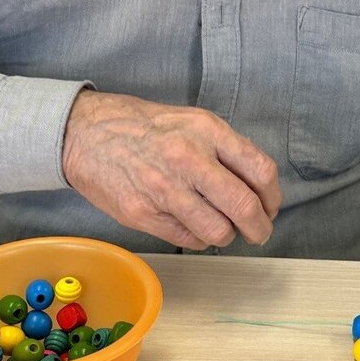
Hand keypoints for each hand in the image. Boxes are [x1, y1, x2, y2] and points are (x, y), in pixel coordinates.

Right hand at [61, 90, 281, 250]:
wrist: (87, 134)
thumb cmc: (143, 127)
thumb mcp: (191, 121)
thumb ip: (225, 149)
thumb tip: (258, 187)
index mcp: (207, 131)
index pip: (260, 170)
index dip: (273, 197)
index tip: (270, 207)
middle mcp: (189, 159)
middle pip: (244, 207)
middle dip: (260, 227)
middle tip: (259, 232)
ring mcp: (165, 189)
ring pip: (218, 231)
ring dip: (227, 236)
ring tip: (220, 228)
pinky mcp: (144, 214)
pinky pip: (188, 239)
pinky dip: (198, 238)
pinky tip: (192, 225)